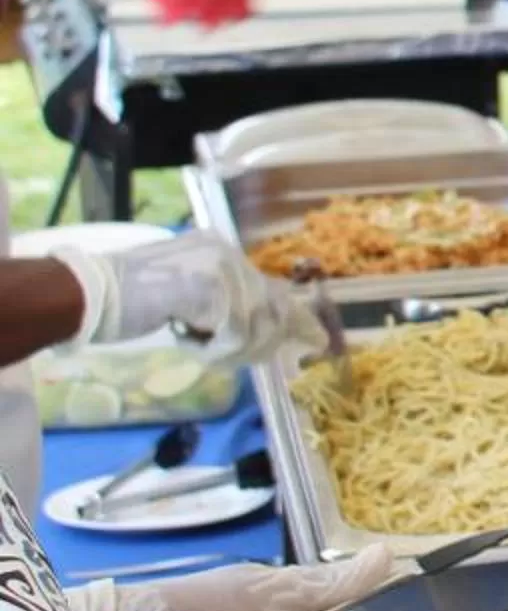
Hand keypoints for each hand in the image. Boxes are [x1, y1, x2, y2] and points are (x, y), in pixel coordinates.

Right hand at [57, 235, 327, 365]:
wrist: (85, 293)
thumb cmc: (124, 302)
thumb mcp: (183, 298)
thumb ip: (220, 306)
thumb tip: (262, 332)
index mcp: (220, 251)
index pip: (272, 287)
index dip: (296, 318)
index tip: (318, 341)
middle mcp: (226, 253)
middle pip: (272, 309)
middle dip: (270, 343)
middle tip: (252, 359)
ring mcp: (221, 268)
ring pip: (255, 328)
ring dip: (231, 352)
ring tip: (199, 349)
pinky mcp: (211, 289)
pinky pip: (231, 335)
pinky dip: (210, 351)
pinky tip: (183, 340)